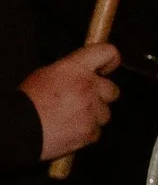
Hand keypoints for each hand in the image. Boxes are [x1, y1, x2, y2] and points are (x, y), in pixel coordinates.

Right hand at [21, 45, 117, 160]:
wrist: (17, 128)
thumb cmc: (26, 102)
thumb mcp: (45, 74)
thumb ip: (71, 72)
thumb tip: (85, 73)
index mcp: (75, 68)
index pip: (107, 52)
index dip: (110, 59)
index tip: (107, 66)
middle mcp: (87, 87)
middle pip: (112, 90)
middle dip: (101, 95)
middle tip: (84, 100)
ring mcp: (91, 110)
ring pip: (105, 113)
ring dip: (93, 115)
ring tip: (71, 117)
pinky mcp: (90, 131)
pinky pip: (97, 131)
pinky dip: (86, 132)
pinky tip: (70, 130)